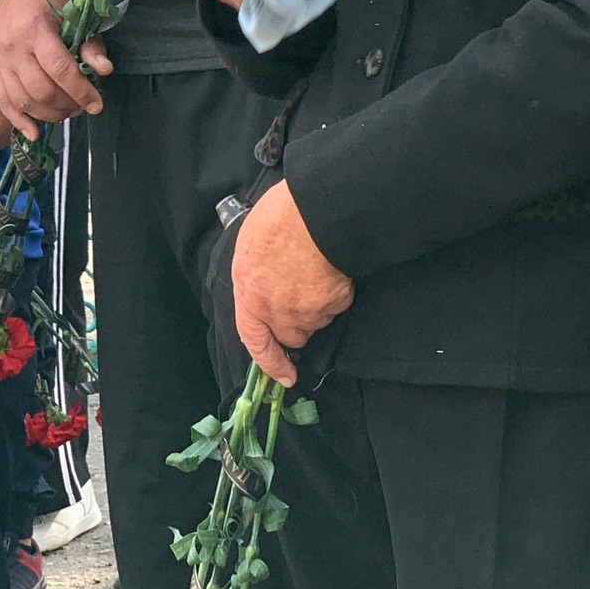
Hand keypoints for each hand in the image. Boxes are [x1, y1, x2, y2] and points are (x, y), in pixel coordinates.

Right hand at [0, 0, 110, 137]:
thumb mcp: (75, 9)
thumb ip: (90, 41)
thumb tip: (104, 70)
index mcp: (35, 30)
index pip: (60, 70)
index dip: (80, 91)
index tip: (97, 104)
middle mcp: (13, 48)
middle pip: (40, 90)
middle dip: (67, 105)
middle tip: (86, 107)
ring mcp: (0, 60)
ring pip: (23, 100)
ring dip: (49, 114)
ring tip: (70, 112)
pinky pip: (3, 100)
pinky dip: (18, 120)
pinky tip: (34, 134)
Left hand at [232, 180, 353, 386]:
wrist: (315, 211)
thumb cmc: (280, 218)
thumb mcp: (251, 242)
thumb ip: (256, 270)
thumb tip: (264, 277)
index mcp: (249, 295)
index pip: (255, 340)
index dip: (270, 362)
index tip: (286, 377)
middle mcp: (276, 310)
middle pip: (293, 334)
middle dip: (301, 323)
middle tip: (307, 293)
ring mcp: (306, 310)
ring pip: (319, 320)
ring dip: (321, 304)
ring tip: (320, 269)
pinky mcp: (334, 303)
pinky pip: (339, 303)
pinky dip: (339, 291)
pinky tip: (335, 266)